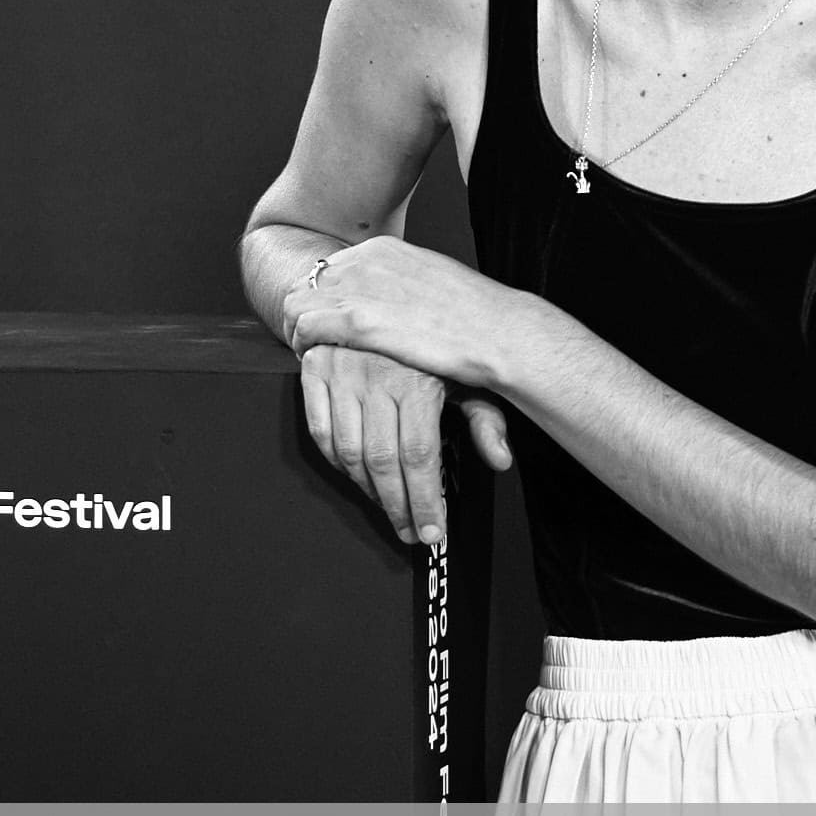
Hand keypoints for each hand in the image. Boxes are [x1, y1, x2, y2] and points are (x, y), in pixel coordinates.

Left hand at [282, 235, 523, 389]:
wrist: (499, 333)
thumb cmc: (477, 318)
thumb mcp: (434, 284)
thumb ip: (404, 286)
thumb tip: (393, 300)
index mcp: (384, 249)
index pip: (331, 268)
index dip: (325, 298)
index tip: (330, 323)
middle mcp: (366, 260)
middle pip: (308, 282)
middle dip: (306, 312)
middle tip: (313, 342)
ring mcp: (360, 287)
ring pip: (296, 302)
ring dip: (297, 329)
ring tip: (309, 354)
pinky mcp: (358, 320)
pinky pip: (304, 327)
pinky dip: (301, 344)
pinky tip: (315, 362)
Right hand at [282, 241, 515, 544]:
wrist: (377, 284)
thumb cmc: (428, 335)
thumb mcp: (465, 370)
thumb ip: (484, 416)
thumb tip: (501, 459)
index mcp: (417, 377)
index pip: (419, 456)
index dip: (426, 501)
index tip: (433, 531)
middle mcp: (376, 374)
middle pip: (382, 462)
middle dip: (398, 506)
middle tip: (410, 531)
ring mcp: (341, 371)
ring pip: (348, 452)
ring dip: (367, 490)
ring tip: (387, 508)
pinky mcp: (314, 368)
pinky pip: (319, 430)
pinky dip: (335, 460)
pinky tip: (355, 475)